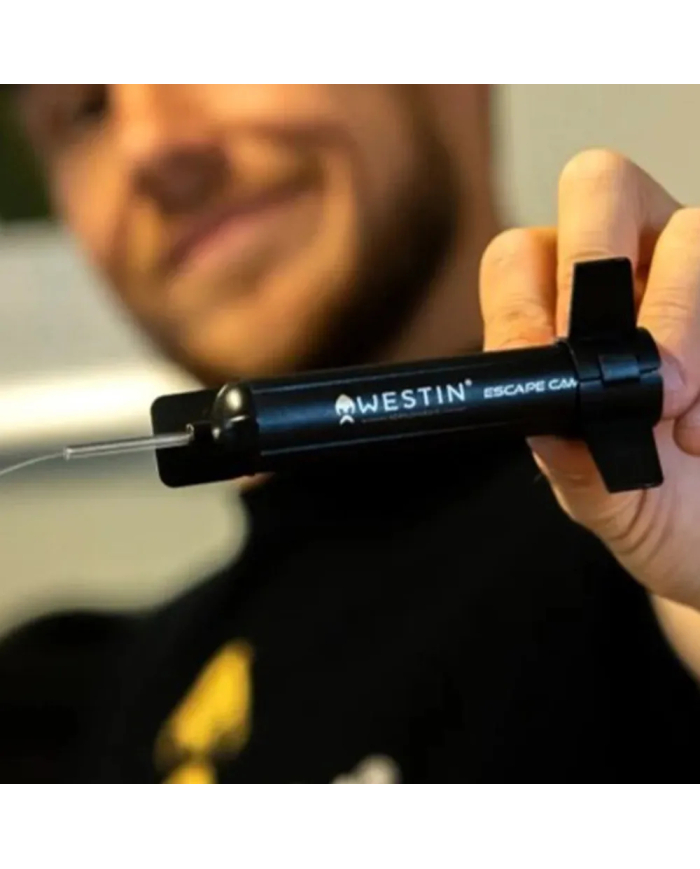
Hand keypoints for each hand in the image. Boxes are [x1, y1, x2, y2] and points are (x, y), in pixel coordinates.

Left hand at [480, 149, 699, 610]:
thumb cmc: (649, 503)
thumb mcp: (594, 492)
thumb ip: (564, 450)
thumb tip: (542, 401)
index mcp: (559, 312)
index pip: (519, 256)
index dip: (526, 303)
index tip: (551, 364)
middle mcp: (627, 270)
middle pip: (598, 186)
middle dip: (602, 263)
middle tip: (635, 361)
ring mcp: (695, 272)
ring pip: (690, 229)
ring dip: (681, 324)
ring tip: (682, 419)